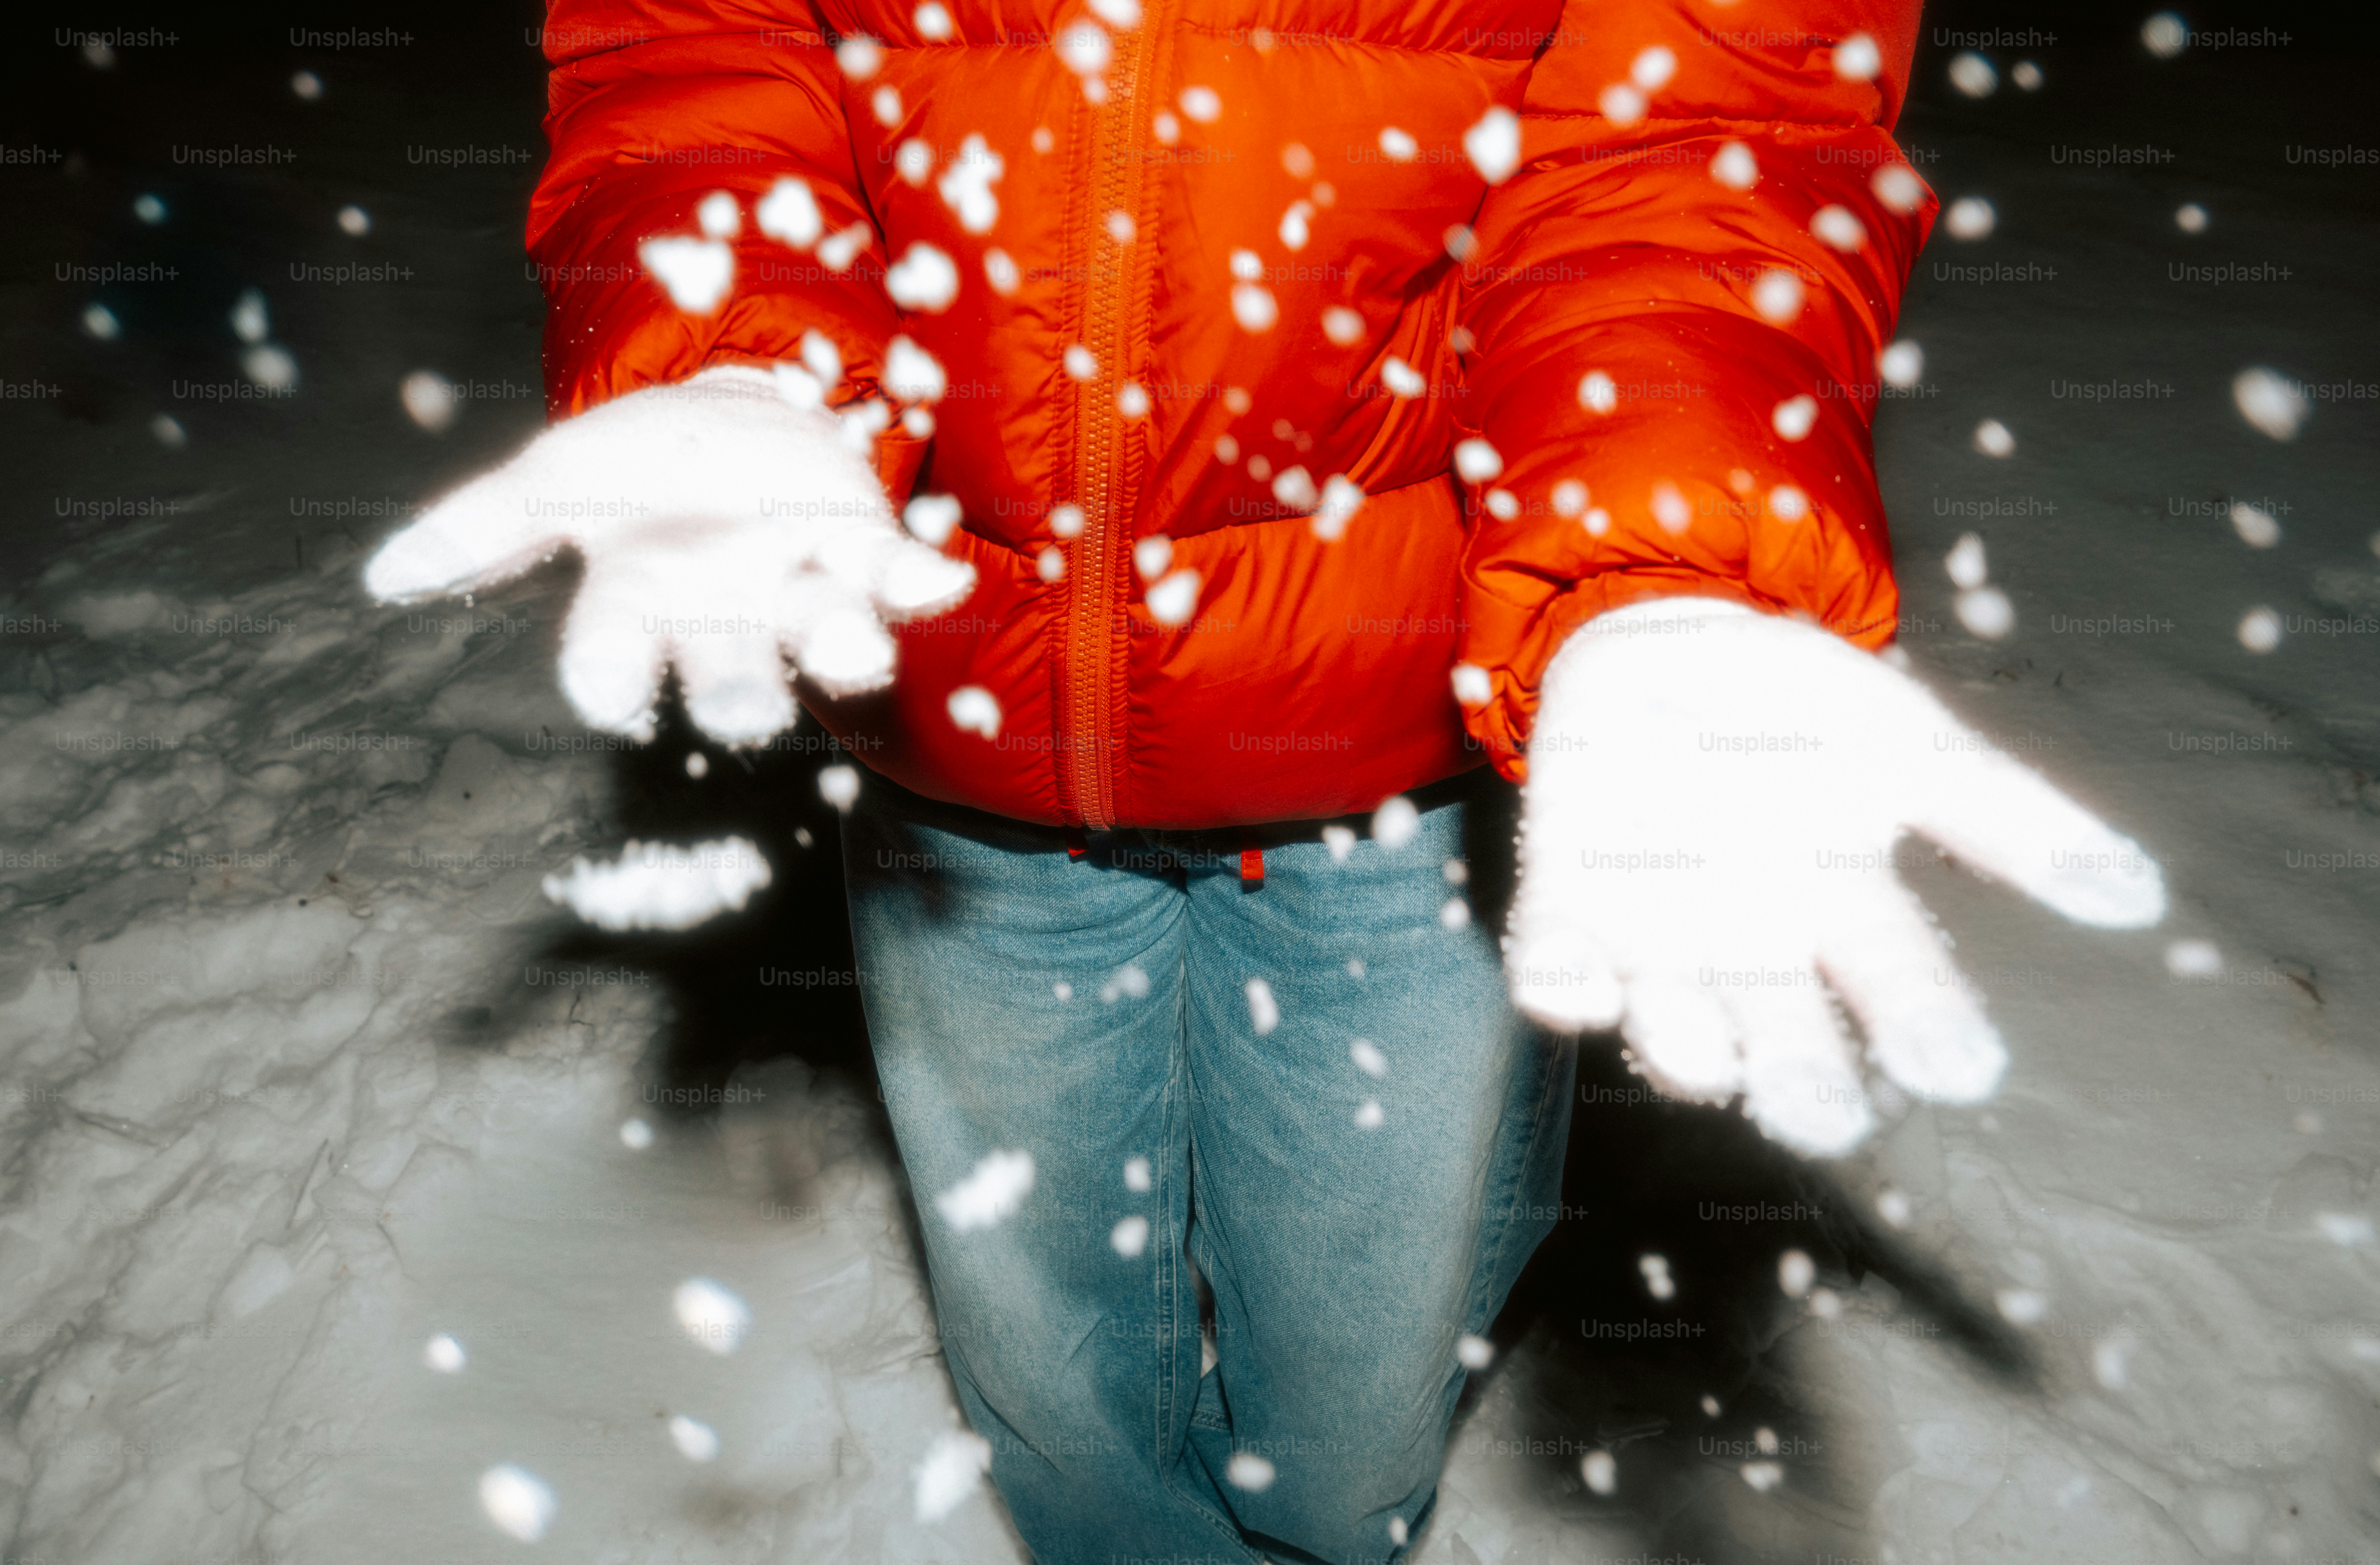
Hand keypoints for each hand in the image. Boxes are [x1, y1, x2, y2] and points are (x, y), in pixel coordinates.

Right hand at [364, 366, 972, 744]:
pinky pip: (896, 576)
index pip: (611, 657)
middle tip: (744, 716)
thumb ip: (478, 526)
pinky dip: (918, 581)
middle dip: (737, 692)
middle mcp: (721, 615)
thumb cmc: (638, 470)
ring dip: (839, 648)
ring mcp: (796, 586)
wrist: (734, 424)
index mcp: (639, 601)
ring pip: (818, 636)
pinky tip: (938, 581)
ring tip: (857, 655)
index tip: (607, 697)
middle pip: (725, 672)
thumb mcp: (556, 480)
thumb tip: (384, 577)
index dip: (608, 679)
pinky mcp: (862, 550)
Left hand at [1501, 598, 2164, 1155]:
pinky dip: (1559, 977)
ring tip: (1709, 1057)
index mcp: (1841, 912)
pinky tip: (1570, 987)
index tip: (1964, 1068)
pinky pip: (1554, 957)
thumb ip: (2008, 817)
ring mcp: (1654, 932)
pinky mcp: (1565, 896)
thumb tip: (2138, 895)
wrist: (1666, 646)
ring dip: (1683, 1044)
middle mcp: (1752, 949)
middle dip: (1802, 1083)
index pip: (1897, 989)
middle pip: (1785, 1039)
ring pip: (1671, 1021)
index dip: (1926, 1030)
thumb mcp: (1907, 743)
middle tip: (1825, 1114)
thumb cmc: (1800, 711)